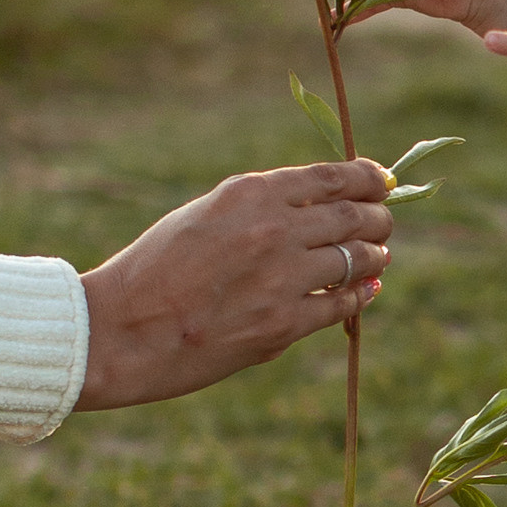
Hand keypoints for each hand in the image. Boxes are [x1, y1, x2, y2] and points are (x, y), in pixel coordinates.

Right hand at [77, 160, 393, 410]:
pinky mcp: (284, 324)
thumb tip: (315, 211)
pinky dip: (360, 295)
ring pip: (355, 259)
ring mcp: (283, 278)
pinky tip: (366, 290)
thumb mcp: (204, 216)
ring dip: (374, 255)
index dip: (366, 178)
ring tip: (379, 254)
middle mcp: (273, 229)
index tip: (381, 180)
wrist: (120, 329)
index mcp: (250, 193)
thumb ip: (258, 210)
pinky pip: (341, 305)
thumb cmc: (154, 270)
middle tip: (385, 221)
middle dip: (378, 217)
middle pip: (353, 216)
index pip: (331, 177)